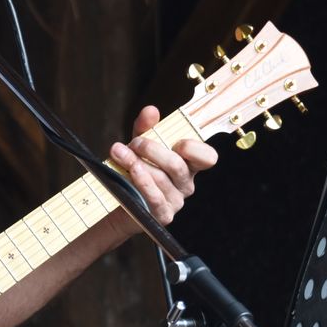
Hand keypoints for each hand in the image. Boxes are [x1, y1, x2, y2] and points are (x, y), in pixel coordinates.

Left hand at [108, 105, 218, 227]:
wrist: (121, 199)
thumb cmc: (137, 169)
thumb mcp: (140, 145)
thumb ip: (145, 127)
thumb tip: (151, 110)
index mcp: (189, 165)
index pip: (208, 157)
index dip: (194, 149)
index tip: (175, 142)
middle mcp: (186, 183)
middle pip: (176, 165)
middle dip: (151, 150)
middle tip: (133, 143)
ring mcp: (176, 201)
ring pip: (160, 179)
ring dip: (136, 163)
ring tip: (118, 153)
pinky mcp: (163, 215)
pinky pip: (154, 198)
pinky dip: (142, 181)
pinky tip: (131, 171)